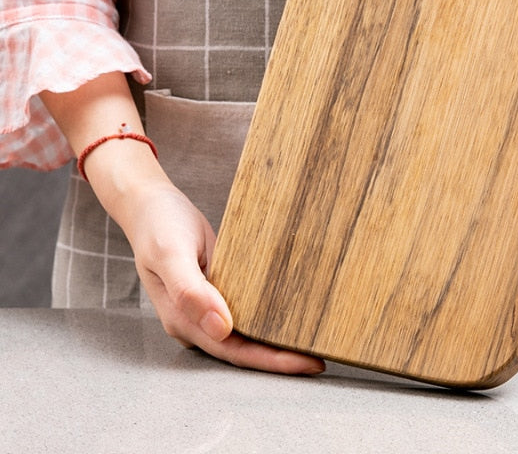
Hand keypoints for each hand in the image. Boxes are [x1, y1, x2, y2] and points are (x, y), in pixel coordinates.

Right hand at [123, 177, 324, 373]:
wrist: (149, 203)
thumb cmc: (157, 226)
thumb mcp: (171, 254)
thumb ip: (191, 292)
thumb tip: (221, 327)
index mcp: (183, 320)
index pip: (234, 351)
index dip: (271, 360)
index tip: (306, 362)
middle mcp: (196, 320)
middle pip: (244, 348)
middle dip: (281, 357)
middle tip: (321, 358)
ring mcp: (207, 305)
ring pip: (247, 331)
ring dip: (277, 338)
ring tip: (314, 340)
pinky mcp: (218, 287)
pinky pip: (246, 307)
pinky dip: (268, 313)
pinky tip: (291, 312)